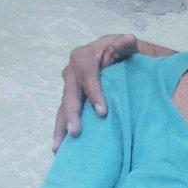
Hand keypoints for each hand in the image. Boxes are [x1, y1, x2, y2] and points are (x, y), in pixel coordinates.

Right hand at [51, 34, 137, 150]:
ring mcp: (69, 86)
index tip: (102, 112)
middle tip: (76, 132)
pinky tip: (60, 148)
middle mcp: (72, 71)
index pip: (88, 75)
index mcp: (85, 56)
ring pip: (63, 107)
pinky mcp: (70, 99)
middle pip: (71, 93)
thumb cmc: (122, 51)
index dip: (94, 93)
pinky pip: (64, 114)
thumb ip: (125, 44)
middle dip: (73, 114)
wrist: (115, 55)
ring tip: (59, 147)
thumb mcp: (126, 45)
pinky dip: (61, 129)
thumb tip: (128, 39)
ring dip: (61, 127)